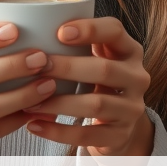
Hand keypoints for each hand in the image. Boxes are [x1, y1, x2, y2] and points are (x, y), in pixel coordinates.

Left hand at [20, 17, 155, 155]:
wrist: (117, 123)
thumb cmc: (95, 80)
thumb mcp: (95, 57)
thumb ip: (75, 44)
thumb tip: (29, 31)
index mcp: (129, 50)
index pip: (115, 31)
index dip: (90, 29)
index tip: (60, 32)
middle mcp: (137, 77)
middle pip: (104, 69)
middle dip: (68, 67)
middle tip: (38, 66)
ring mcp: (132, 108)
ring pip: (95, 104)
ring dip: (58, 103)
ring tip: (29, 102)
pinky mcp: (121, 136)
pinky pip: (88, 135)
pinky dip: (58, 131)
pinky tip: (34, 125)